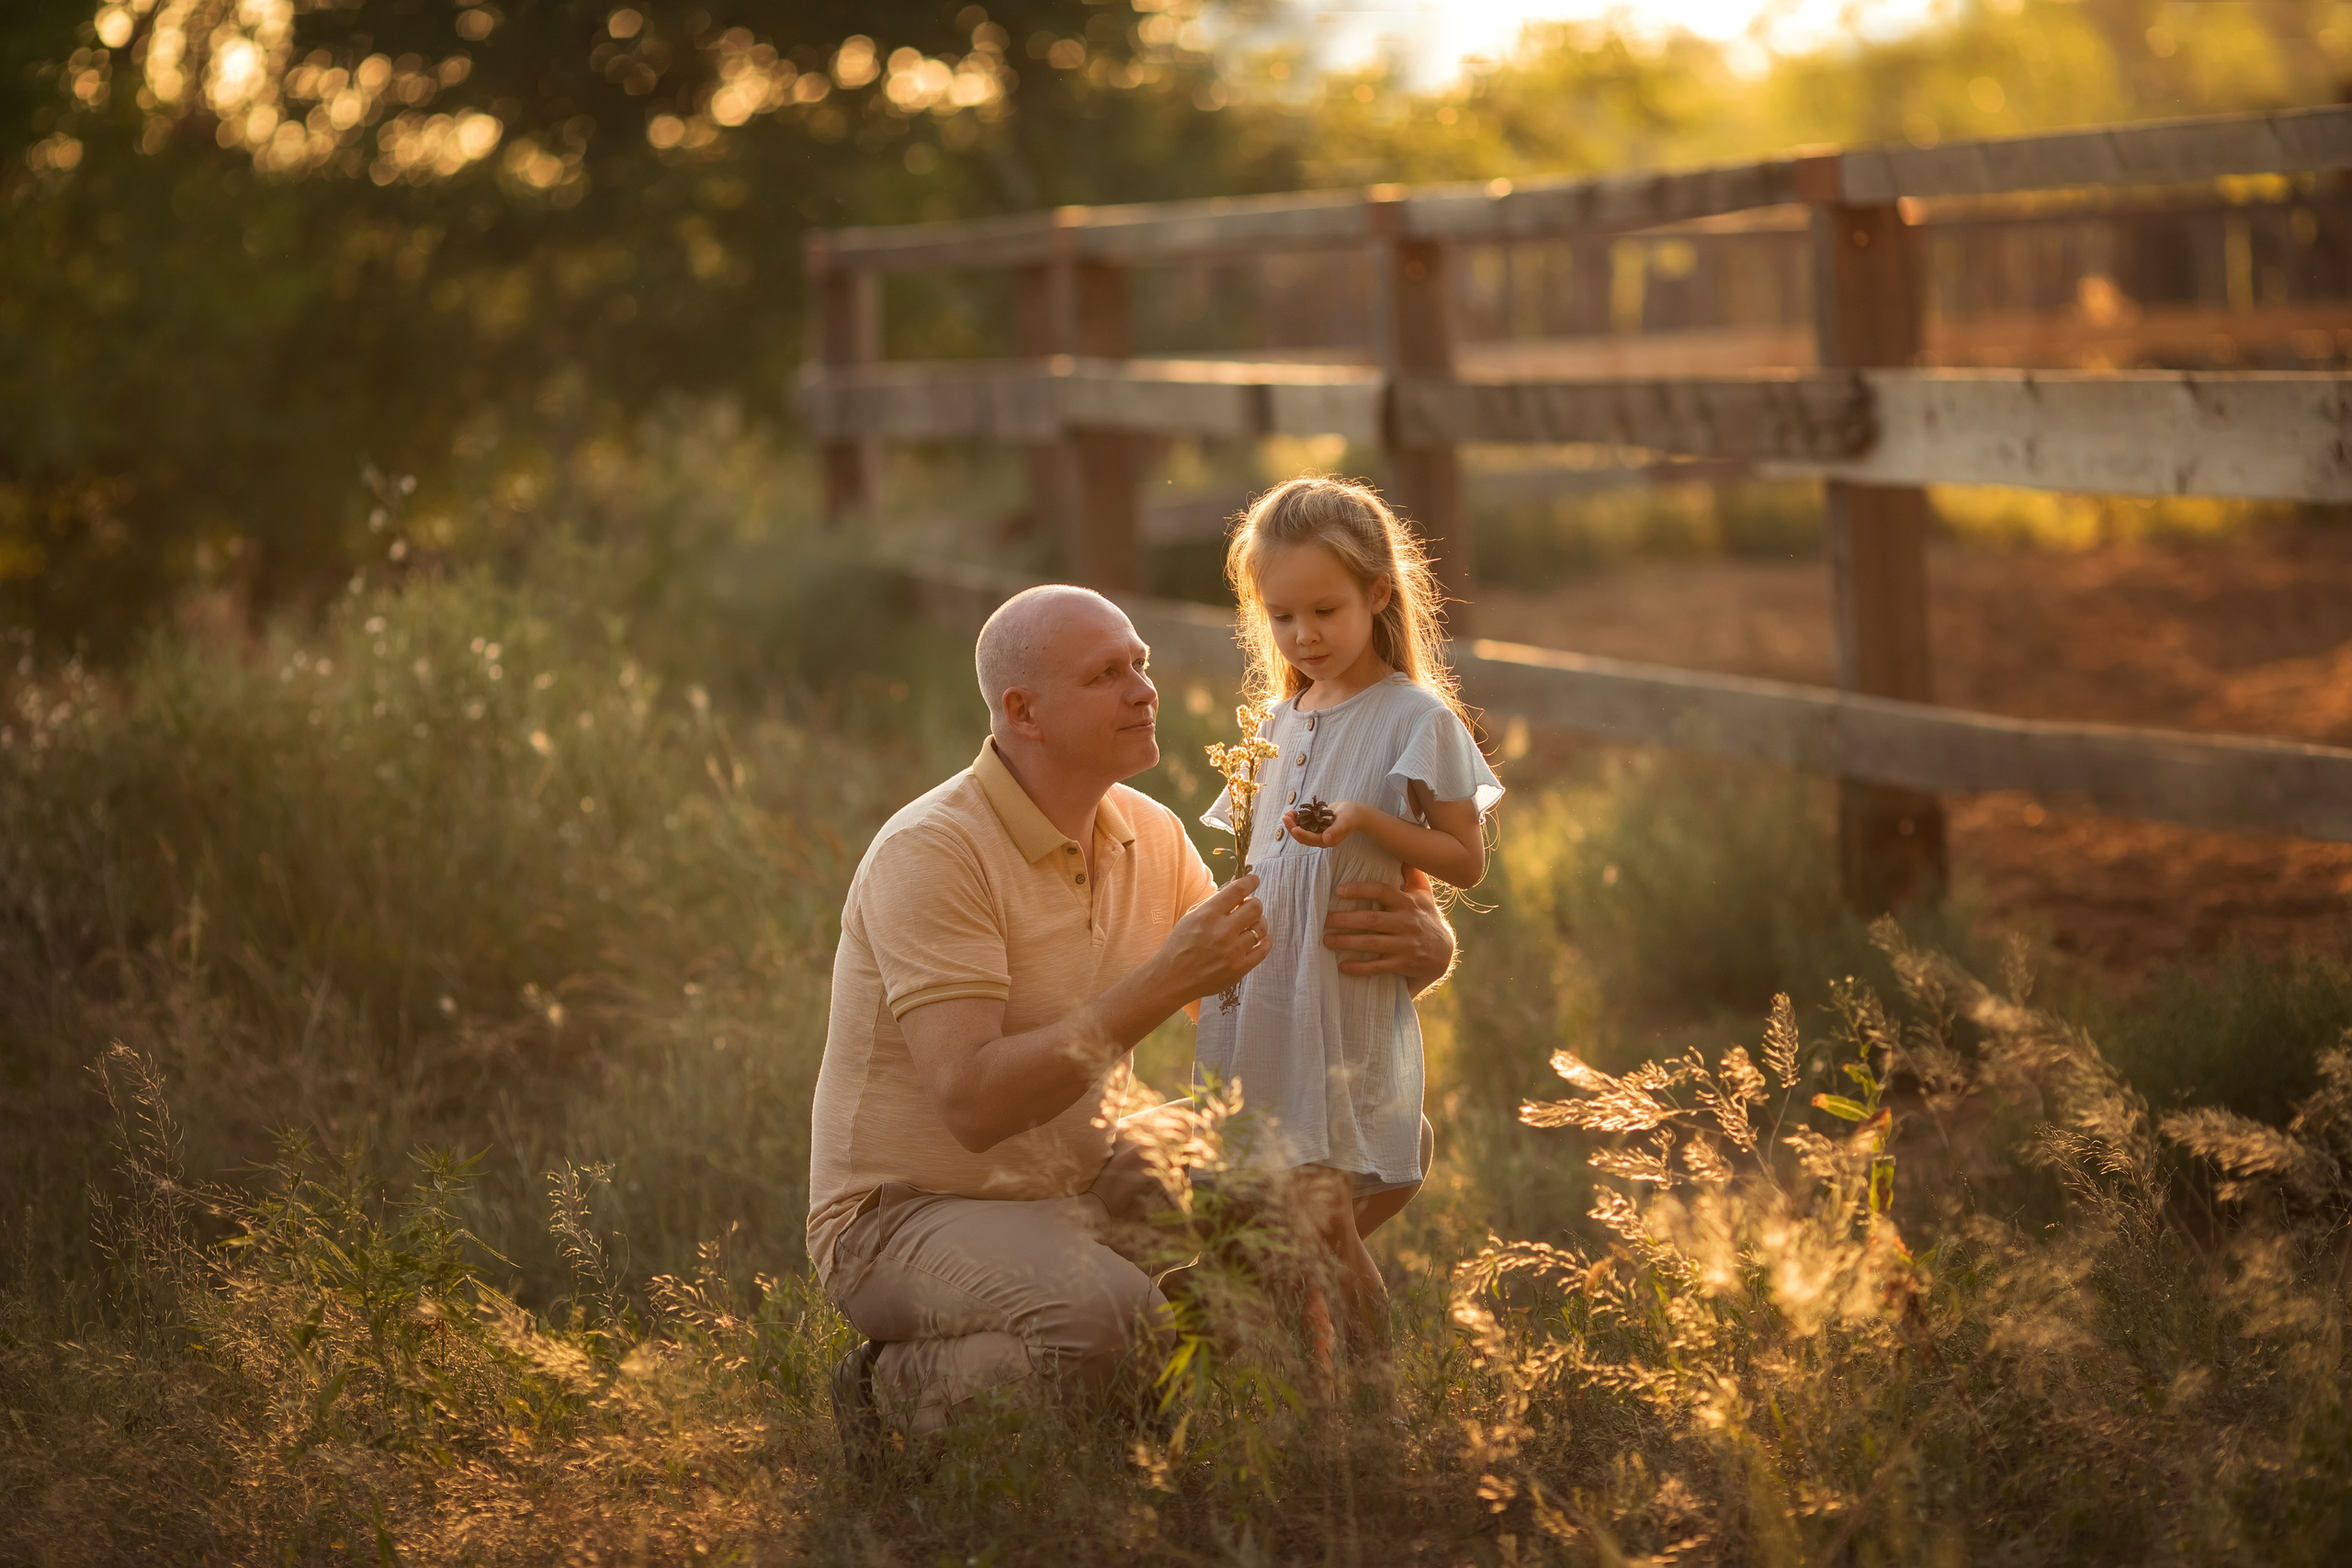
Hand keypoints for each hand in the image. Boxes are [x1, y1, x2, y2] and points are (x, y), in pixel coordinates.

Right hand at [1160, 873, 1267, 1001]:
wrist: (1172, 978)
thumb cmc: (1180, 945)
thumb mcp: (1190, 917)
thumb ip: (1213, 903)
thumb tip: (1236, 889)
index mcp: (1208, 915)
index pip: (1238, 890)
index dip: (1250, 882)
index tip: (1254, 881)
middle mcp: (1222, 931)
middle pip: (1255, 907)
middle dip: (1254, 903)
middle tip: (1248, 907)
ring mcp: (1232, 952)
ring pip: (1261, 927)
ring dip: (1259, 922)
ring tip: (1252, 924)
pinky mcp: (1238, 969)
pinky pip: (1263, 950)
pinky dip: (1266, 940)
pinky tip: (1262, 937)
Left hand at [1283, 799, 1366, 848]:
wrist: (1354, 812)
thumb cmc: (1351, 816)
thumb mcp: (1345, 821)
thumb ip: (1336, 830)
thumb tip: (1325, 839)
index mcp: (1328, 841)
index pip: (1311, 839)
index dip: (1302, 834)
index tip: (1294, 827)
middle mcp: (1321, 839)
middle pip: (1302, 837)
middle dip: (1292, 828)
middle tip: (1285, 816)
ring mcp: (1317, 833)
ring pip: (1301, 832)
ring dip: (1292, 824)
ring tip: (1287, 813)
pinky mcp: (1315, 827)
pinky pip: (1303, 826)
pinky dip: (1297, 820)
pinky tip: (1293, 812)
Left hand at [1323, 868, 1455, 993]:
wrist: (1444, 952)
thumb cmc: (1426, 916)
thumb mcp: (1423, 893)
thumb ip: (1411, 873)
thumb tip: (1401, 848)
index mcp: (1408, 902)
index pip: (1382, 891)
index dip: (1360, 890)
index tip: (1338, 891)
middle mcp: (1407, 922)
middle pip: (1371, 919)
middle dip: (1345, 919)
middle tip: (1323, 919)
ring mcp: (1406, 945)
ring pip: (1371, 943)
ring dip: (1346, 942)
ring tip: (1326, 940)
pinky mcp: (1403, 964)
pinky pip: (1378, 967)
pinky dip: (1359, 968)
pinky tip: (1342, 966)